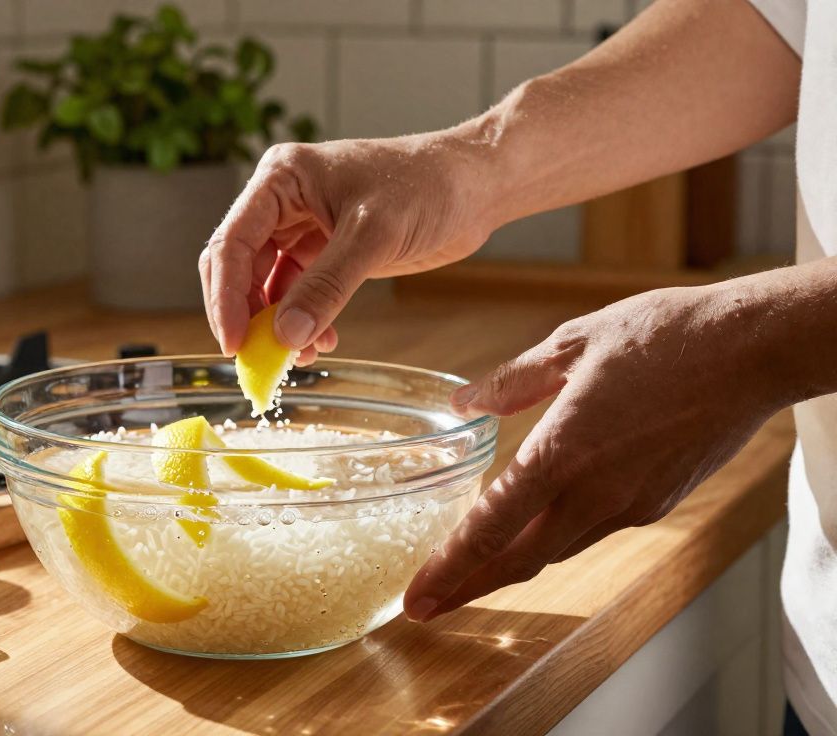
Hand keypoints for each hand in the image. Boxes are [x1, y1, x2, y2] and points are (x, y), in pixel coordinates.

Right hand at [199, 135, 495, 361]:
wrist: (477, 185)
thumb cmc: (429, 185)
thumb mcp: (373, 236)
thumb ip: (326, 287)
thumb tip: (285, 336)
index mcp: (281, 178)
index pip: (231, 242)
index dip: (225, 296)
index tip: (234, 343)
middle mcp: (283, 200)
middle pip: (239, 266)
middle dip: (246, 314)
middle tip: (256, 360)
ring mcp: (302, 226)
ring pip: (266, 284)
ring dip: (277, 324)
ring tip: (299, 356)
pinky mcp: (325, 250)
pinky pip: (297, 292)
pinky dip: (303, 321)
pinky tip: (322, 343)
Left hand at [402, 284, 783, 621]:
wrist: (755, 350)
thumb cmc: (664, 335)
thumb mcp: (572, 342)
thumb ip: (513, 380)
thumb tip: (466, 400)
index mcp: (563, 452)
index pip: (491, 528)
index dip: (450, 567)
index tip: (417, 596)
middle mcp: (595, 492)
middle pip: (519, 560)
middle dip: (467, 587)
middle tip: (425, 607)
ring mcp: (630, 504)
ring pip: (555, 550)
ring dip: (509, 568)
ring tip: (467, 578)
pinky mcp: (657, 503)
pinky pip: (591, 531)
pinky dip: (552, 540)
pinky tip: (532, 532)